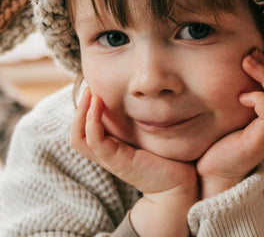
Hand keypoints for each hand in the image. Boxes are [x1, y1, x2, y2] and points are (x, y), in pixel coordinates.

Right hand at [70, 88, 197, 236]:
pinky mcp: (119, 162)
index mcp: (111, 148)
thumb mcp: (148, 135)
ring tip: (92, 93)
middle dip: (79, 108)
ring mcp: (110, 159)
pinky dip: (93, 122)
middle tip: (89, 87)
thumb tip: (143, 97)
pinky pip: (96, 142)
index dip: (84, 110)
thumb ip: (140, 122)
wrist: (178, 183)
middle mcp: (106, 154)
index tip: (94, 89)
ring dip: (83, 112)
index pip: (84, 131)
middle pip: (77, 134)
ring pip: (81, 138)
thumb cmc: (166, 157)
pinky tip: (99, 105)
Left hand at [196, 49, 263, 197]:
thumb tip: (245, 57)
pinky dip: (258, 98)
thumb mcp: (239, 106)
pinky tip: (241, 96)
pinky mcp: (262, 141)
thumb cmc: (224, 133)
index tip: (257, 51)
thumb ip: (249, 87)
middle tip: (250, 54)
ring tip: (246, 64)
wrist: (213, 169)